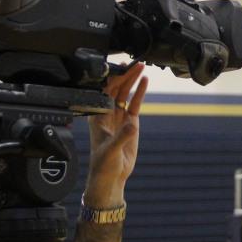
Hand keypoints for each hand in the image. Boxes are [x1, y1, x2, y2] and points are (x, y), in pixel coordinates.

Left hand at [85, 63, 147, 207]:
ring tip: (141, 67)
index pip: (104, 93)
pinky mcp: (130, 123)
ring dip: (132, 80)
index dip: (112, 79)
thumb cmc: (103, 165)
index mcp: (97, 117)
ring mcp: (119, 117)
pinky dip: (140, 92)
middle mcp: (107, 114)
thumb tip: (131, 125)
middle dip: (125, 75)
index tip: (121, 68)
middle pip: (116, 89)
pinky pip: (135, 104)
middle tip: (135, 63)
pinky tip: (145, 82)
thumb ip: (121, 137)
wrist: (111, 177)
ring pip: (126, 94)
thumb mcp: (110, 151)